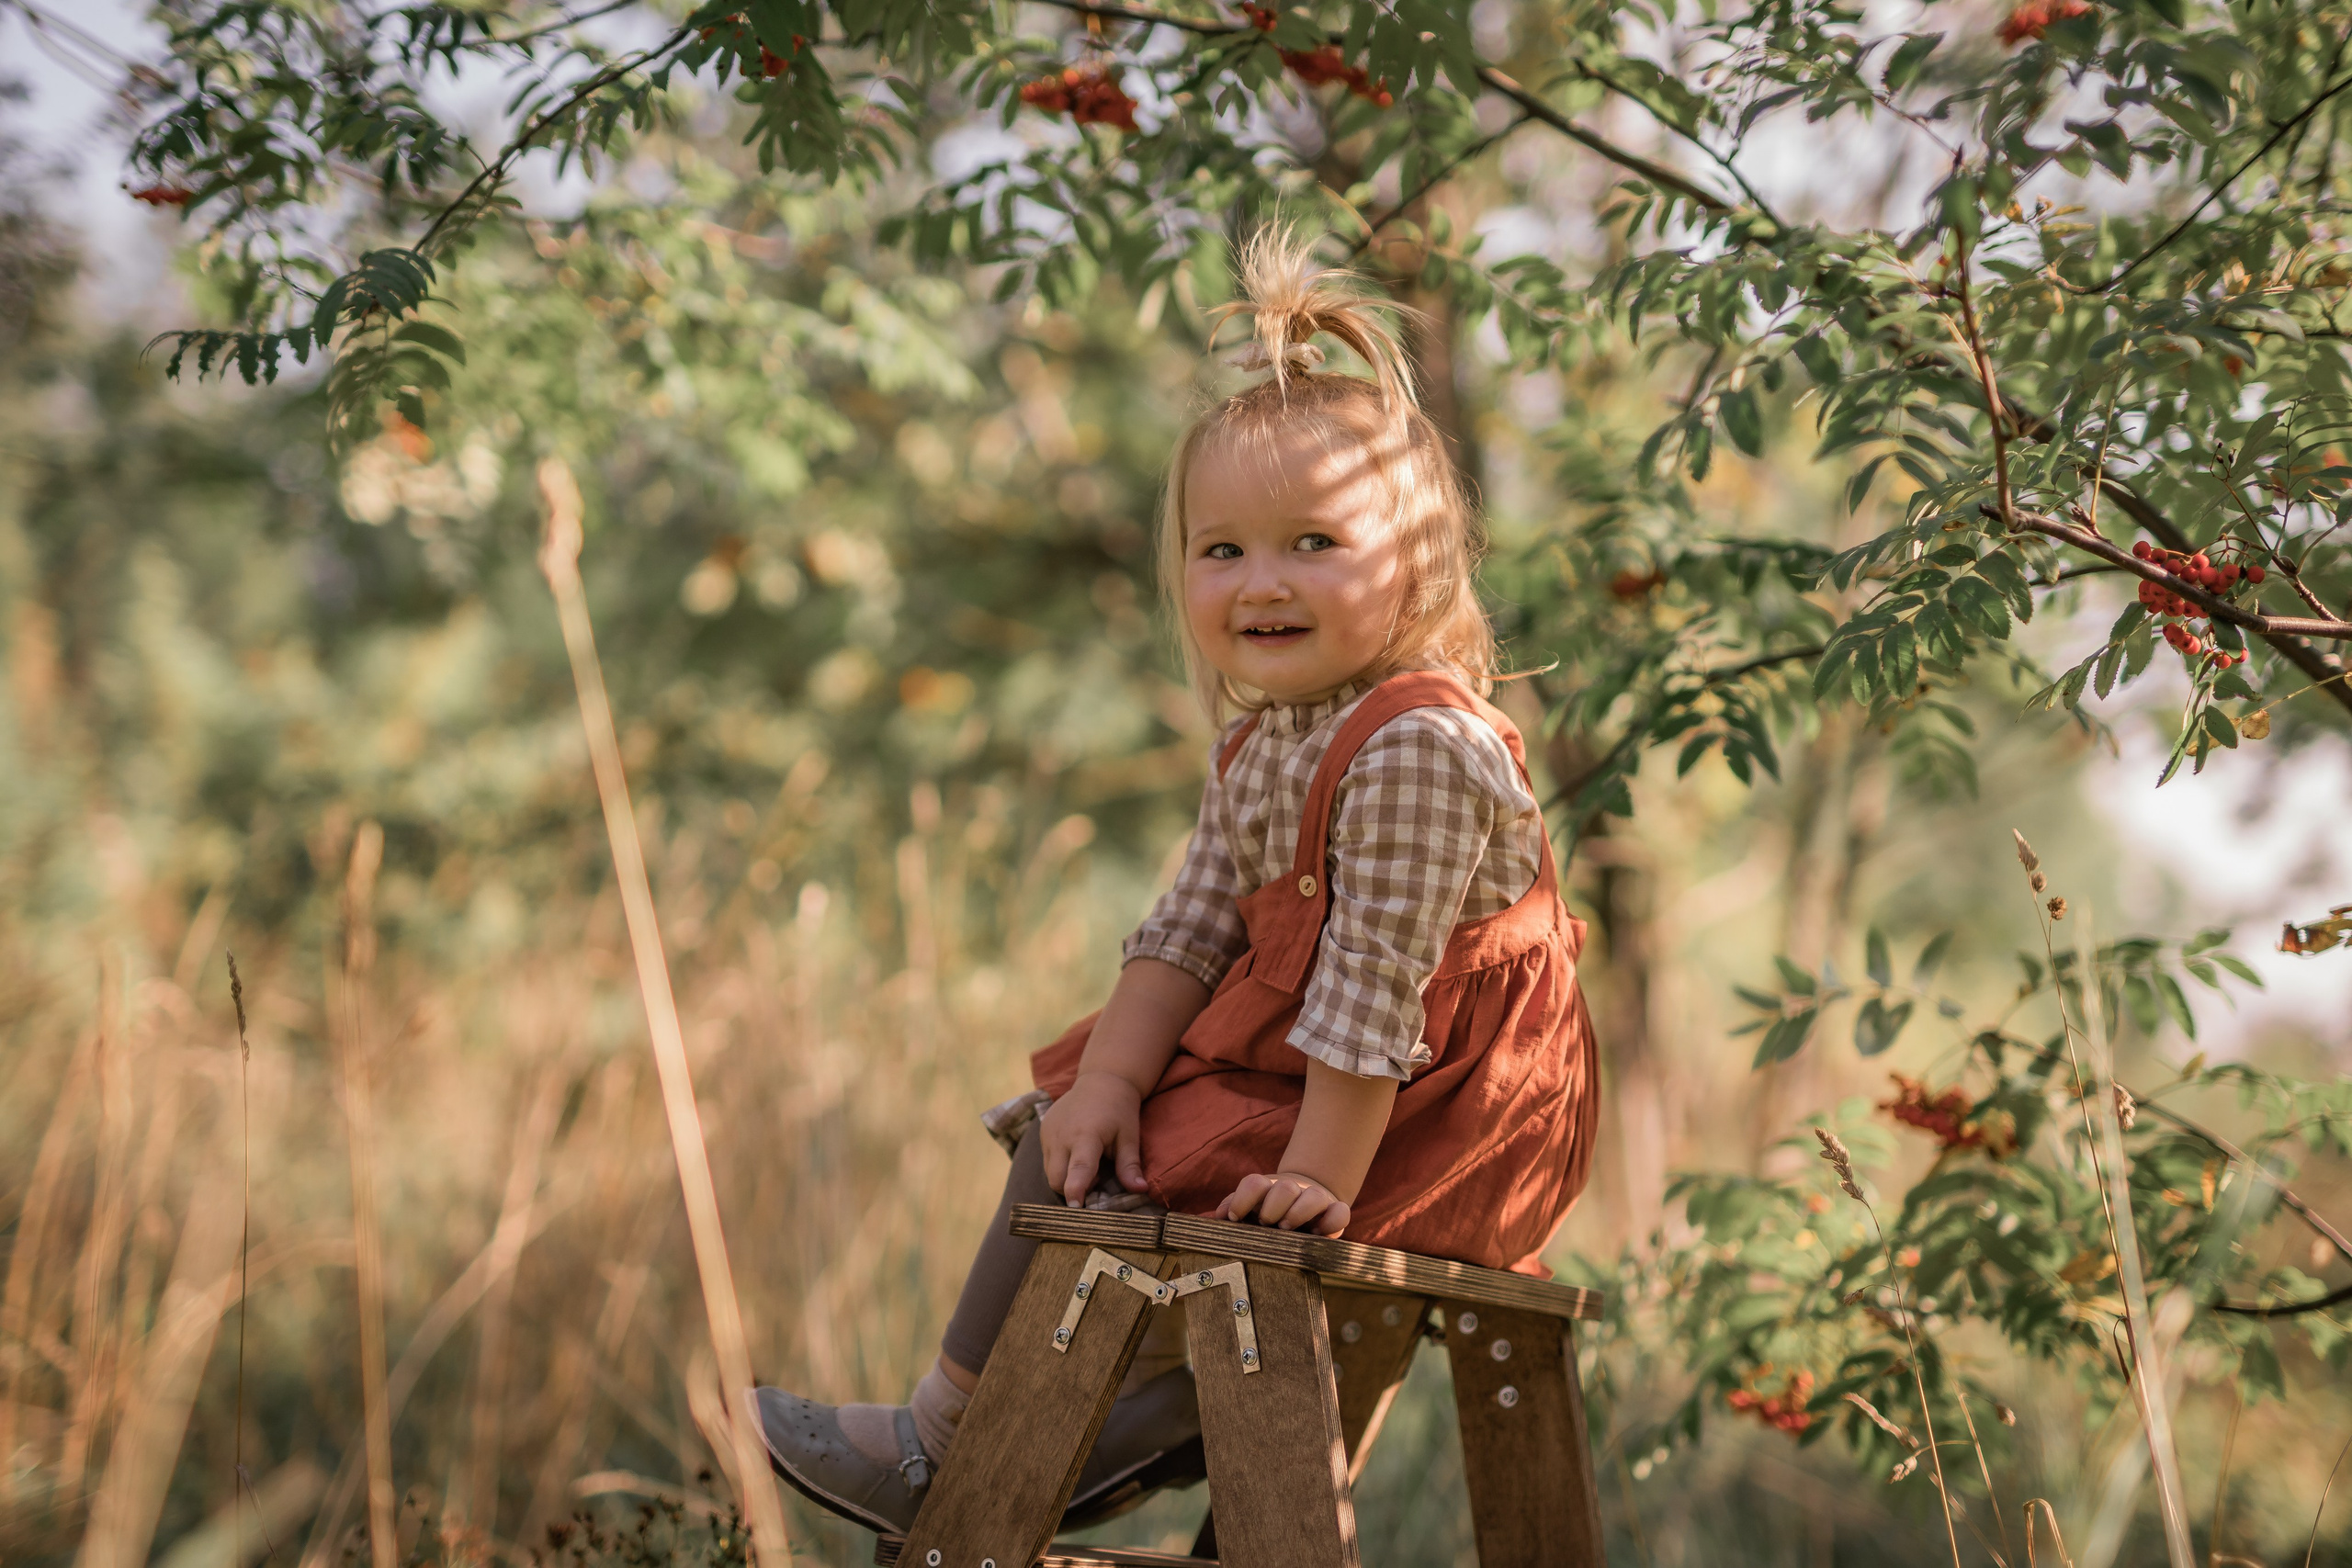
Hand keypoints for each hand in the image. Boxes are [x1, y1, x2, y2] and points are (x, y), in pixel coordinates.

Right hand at [1039, 1072, 1145, 1206]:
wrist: (1101, 1080)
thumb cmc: (1119, 1109)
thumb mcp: (1129, 1136)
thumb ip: (1130, 1165)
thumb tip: (1141, 1191)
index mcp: (1086, 1135)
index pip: (1078, 1169)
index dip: (1075, 1190)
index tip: (1076, 1208)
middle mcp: (1061, 1135)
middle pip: (1057, 1179)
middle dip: (1072, 1189)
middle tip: (1096, 1178)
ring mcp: (1048, 1133)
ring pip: (1049, 1172)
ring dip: (1066, 1178)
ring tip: (1089, 1164)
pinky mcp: (1042, 1132)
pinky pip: (1047, 1160)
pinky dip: (1060, 1166)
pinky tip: (1077, 1153)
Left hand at [1219, 1171, 1351, 1235]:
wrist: (1304, 1206)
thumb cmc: (1269, 1213)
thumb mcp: (1248, 1210)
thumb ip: (1230, 1209)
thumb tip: (1208, 1218)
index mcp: (1267, 1188)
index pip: (1254, 1183)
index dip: (1241, 1199)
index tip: (1234, 1218)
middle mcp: (1292, 1190)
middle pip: (1284, 1188)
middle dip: (1272, 1207)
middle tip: (1265, 1224)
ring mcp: (1316, 1199)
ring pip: (1313, 1196)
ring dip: (1298, 1212)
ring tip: (1287, 1228)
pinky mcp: (1335, 1212)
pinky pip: (1340, 1212)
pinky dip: (1331, 1222)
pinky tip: (1318, 1234)